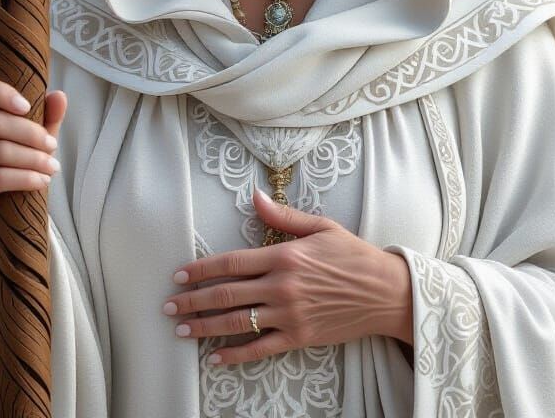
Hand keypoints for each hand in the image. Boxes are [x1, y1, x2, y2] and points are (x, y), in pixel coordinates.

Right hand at [0, 77, 67, 299]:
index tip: (28, 106)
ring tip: (53, 166)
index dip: (2, 93)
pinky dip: (26, 178)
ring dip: (33, 158)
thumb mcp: (35, 137)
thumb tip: (59, 95)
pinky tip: (43, 180)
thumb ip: (47, 115)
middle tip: (53, 146)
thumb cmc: (17, 160)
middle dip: (31, 134)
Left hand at [162, 185, 412, 365]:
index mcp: (284, 255)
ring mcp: (289, 314)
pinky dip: (235, 355)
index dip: (201, 269)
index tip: (179, 275)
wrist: (385, 292)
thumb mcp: (321, 226)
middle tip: (168, 305)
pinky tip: (216, 358)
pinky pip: (260, 348)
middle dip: (193, 300)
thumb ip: (283, 216)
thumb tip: (255, 197)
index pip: (231, 262)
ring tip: (181, 330)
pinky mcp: (299, 337)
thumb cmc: (353, 255)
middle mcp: (281, 286)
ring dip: (205, 327)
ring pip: (236, 322)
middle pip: (226, 294)